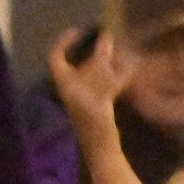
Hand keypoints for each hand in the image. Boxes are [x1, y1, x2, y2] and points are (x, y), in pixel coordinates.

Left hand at [46, 28, 130, 145]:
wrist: (102, 153)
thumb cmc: (95, 126)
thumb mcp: (99, 94)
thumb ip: (104, 67)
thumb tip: (107, 38)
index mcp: (66, 85)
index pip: (56, 57)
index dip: (64, 42)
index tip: (80, 31)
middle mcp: (73, 89)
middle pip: (79, 63)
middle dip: (92, 50)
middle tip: (107, 38)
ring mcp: (86, 98)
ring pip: (93, 73)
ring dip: (105, 62)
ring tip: (119, 50)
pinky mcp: (99, 107)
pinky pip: (104, 85)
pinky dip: (114, 76)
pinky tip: (128, 71)